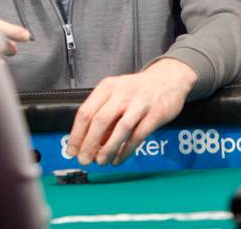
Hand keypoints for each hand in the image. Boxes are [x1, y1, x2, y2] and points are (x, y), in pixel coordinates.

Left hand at [66, 58, 196, 166]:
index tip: (72, 150)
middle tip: (84, 160)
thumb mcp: (116, 93)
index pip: (86, 112)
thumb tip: (86, 143)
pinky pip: (138, 135)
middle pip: (100, 120)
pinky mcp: (156, 113)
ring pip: (120, 129)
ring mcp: (140, 103)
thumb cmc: (137, 90)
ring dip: (108, 149)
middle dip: (89, 144)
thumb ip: (102, 114)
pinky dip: (126, 150)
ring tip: (101, 161)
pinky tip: (118, 159)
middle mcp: (122, 93)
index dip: (77, 134)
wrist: (169, 78)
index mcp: (108, 87)